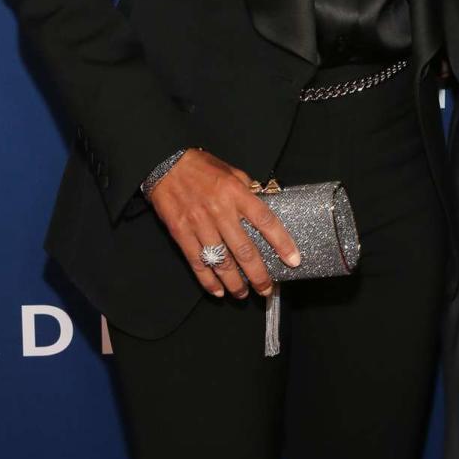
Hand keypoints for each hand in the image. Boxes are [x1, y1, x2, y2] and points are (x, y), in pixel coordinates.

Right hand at [148, 149, 299, 298]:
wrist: (164, 163)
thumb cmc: (201, 167)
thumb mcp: (231, 171)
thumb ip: (248, 190)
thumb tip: (265, 205)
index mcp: (236, 193)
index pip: (265, 221)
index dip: (282, 243)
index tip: (293, 260)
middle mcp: (219, 211)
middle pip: (244, 250)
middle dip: (258, 274)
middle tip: (266, 289)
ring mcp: (199, 224)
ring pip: (221, 261)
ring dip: (234, 282)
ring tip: (243, 294)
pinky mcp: (181, 233)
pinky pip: (197, 262)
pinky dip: (208, 280)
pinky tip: (218, 291)